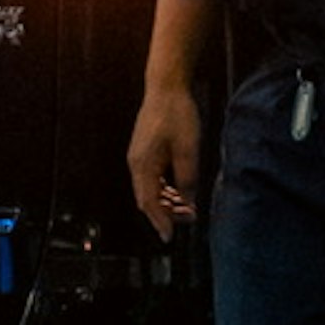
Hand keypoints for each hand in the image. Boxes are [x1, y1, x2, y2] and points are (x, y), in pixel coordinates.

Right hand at [128, 79, 204, 234]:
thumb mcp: (188, 149)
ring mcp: (138, 156)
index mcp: (143, 165)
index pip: (149, 203)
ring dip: (166, 201)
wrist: (166, 87)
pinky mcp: (144, 150)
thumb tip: (188, 203)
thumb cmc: (177, 115)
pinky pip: (151, 177)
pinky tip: (179, 190)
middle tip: (188, 220)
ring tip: (187, 207)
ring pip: (149, 189)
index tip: (170, 237)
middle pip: (147, 199)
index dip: (161, 222)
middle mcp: (136, 163)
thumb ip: (187, 179)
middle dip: (165, 214)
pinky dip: (164, 188)